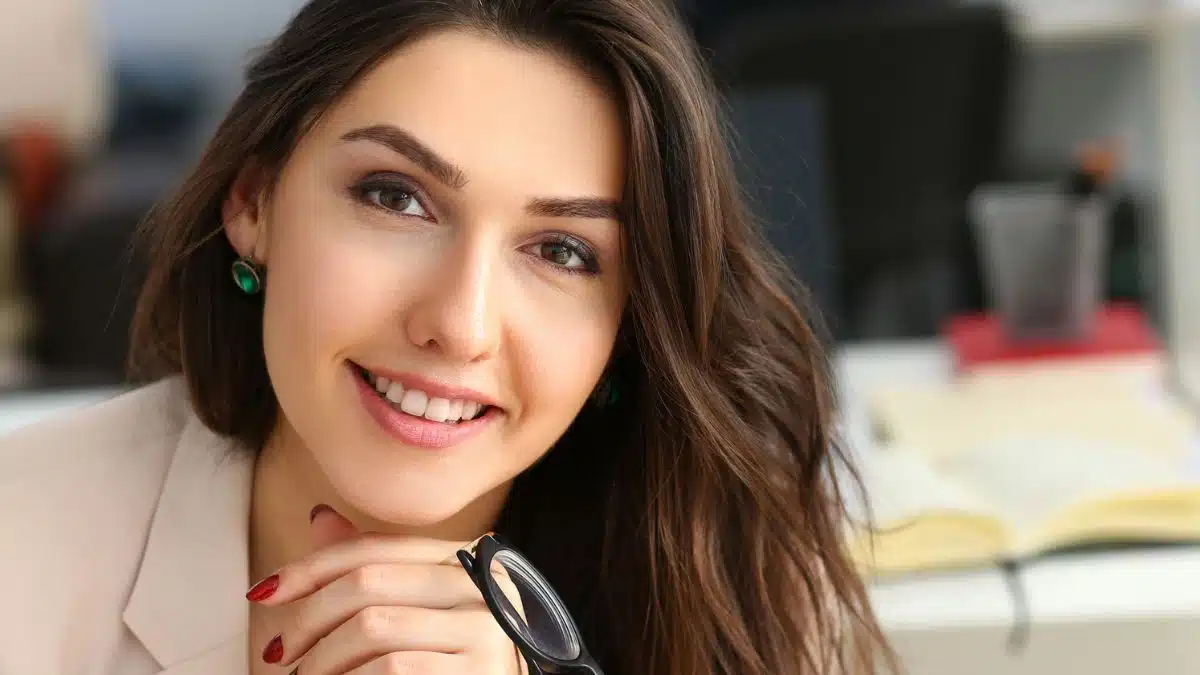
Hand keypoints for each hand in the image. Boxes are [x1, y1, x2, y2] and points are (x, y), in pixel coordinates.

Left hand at [250, 507, 525, 674]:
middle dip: (307, 618)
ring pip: (372, 628)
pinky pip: (389, 668)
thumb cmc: (451, 666)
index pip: (376, 548)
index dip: (311, 567)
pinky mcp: (481, 671)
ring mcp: (488, 629)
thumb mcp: (415, 613)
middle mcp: (483, 585)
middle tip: (279, 652)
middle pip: (367, 584)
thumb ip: (375, 569)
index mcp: (468, 559)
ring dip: (322, 659)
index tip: (267, 591)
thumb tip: (321, 518)